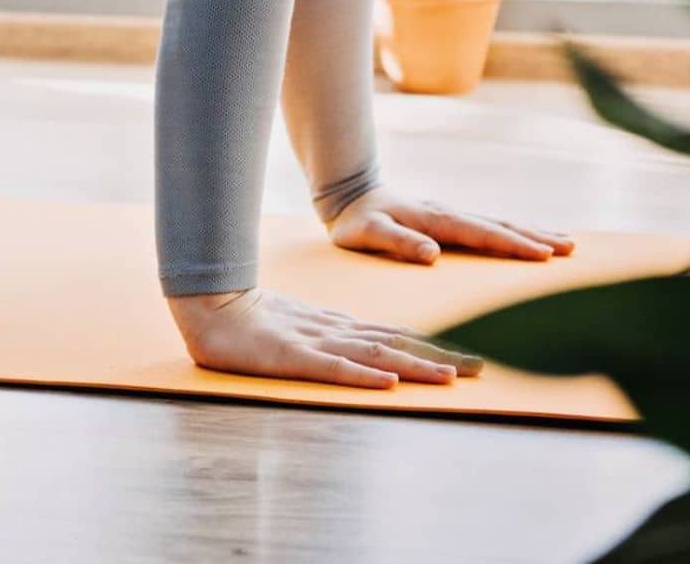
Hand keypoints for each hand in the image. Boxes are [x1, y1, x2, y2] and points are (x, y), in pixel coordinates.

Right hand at [167, 285, 484, 388]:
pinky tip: (387, 384)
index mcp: (337, 327)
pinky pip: (332, 369)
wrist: (209, 305)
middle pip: (395, 345)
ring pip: (374, 356)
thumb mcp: (301, 326)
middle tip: (479, 370)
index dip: (432, 347)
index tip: (469, 360)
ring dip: (414, 367)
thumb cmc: (251, 318)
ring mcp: (315, 344)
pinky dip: (363, 377)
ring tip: (449, 377)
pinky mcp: (292, 358)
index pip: (394, 338)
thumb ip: (332, 336)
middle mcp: (334, 333)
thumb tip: (369, 352)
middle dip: (439, 358)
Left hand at [328, 185, 574, 263]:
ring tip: (566, 243)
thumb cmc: (356, 221)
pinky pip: (489, 225)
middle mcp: (449, 214)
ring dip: (532, 232)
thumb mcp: (367, 234)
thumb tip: (433, 254)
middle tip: (571, 249)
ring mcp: (451, 214)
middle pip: (500, 225)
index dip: (512, 245)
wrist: (349, 194)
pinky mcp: (450, 219)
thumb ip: (398, 242)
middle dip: (536, 237)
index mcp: (435, 220)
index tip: (543, 254)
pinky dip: (514, 230)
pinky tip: (530, 237)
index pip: (481, 234)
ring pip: (499, 223)